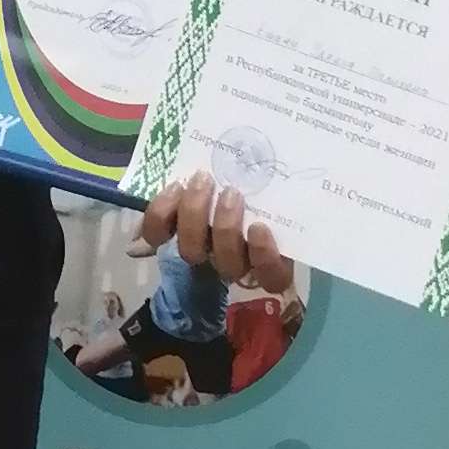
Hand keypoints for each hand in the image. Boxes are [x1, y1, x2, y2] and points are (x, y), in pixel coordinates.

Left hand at [138, 169, 293, 294]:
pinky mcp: (166, 233)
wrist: (216, 172)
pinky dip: (160, 215)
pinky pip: (156, 235)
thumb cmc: (256, 180)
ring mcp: (197, 248)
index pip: (273, 276)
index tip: (259, 227)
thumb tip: (293, 180)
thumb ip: (280, 191)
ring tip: (202, 180)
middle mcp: (233, 259)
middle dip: (226, 227)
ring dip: (195, 215)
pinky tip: (173, 188)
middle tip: (230, 192)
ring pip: (192, 251)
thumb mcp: (273, 185)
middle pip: (228, 263)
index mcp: (267, 254)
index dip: (265, 258)